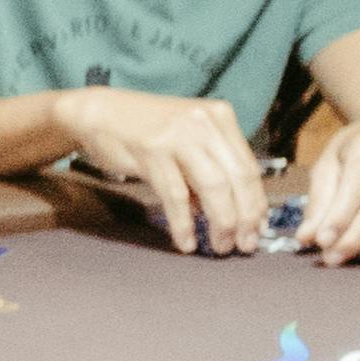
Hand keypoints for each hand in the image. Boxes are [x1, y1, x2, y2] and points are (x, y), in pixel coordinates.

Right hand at [49, 85, 273, 250]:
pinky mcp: (152, 151)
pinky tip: (187, 242)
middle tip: (244, 245)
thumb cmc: (148, 131)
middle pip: (237, 178)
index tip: (257, 229)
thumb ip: (212, 167)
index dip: (257, 203)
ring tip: (219, 246)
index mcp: (220, 117)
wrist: (102, 113)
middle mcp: (204, 123)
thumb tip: (237, 212)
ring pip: (213, 187)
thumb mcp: (190, 139)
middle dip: (244, 218)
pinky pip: (176, 195)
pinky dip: (184, 224)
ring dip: (221, 223)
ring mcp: (178, 135)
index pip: (249, 166)